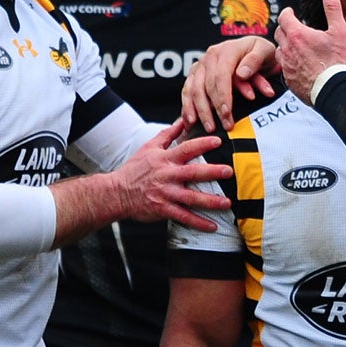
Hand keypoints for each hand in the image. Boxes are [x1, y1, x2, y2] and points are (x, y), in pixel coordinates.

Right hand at [113, 120, 232, 230]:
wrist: (117, 192)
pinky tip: (212, 226)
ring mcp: (166, 193)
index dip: (202, 144)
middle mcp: (167, 176)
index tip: (218, 141)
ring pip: (191, 198)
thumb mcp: (149, 147)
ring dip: (210, 201)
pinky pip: (184, 217)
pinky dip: (198, 222)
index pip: (186, 148)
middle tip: (228, 171)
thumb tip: (181, 120)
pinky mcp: (163, 209)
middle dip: (212, 172)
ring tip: (226, 202)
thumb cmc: (134, 169)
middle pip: (193, 173)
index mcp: (165, 159)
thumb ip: (168, 134)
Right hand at [180, 37, 278, 131]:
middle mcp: (210, 56)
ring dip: (200, 111)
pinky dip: (187, 107)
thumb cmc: (262, 53)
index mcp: (227, 50)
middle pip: (207, 86)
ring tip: (209, 128)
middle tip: (225, 126)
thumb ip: (254, 62)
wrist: (256, 51)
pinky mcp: (195, 73)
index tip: (227, 114)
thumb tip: (242, 74)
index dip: (223, 97)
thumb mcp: (265, 52)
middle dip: (214, 109)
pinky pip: (187, 90)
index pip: (221, 76)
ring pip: (194, 90)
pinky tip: (190, 122)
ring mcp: (201, 64)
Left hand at [274, 0, 345, 103]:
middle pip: (279, 33)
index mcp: (298, 35)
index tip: (291, 12)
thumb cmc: (338, 61)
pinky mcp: (289, 81)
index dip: (287, 13)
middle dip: (285, 28)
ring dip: (285, 47)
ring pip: (279, 51)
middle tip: (294, 29)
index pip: (284, 17)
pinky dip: (289, 63)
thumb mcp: (340, 31)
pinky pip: (284, 68)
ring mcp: (286, 66)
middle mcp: (287, 49)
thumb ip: (332, 8)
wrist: (333, 90)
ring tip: (296, 48)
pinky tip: (299, 65)